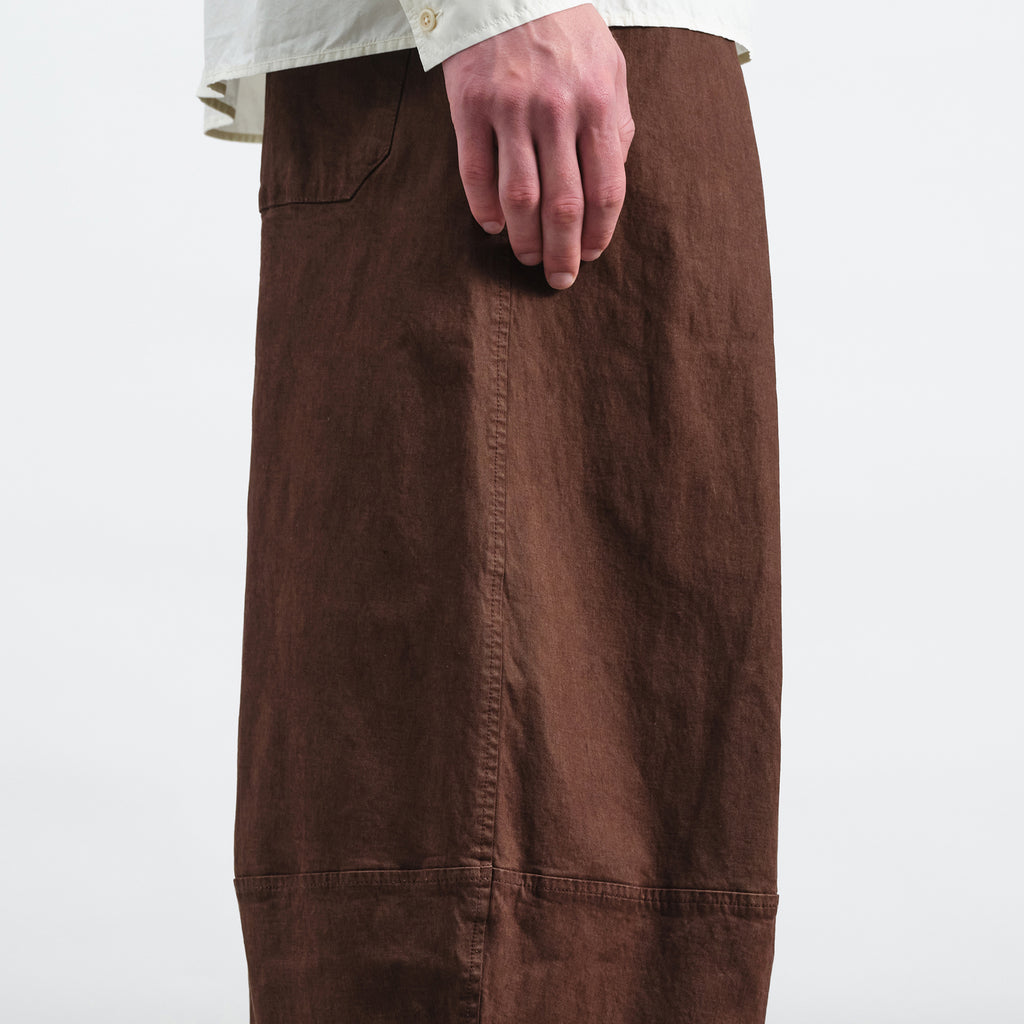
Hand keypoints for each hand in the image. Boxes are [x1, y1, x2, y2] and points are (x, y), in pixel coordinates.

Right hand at [441, 4, 634, 289]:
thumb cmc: (565, 28)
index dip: (598, 233)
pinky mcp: (470, 105)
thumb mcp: (609, 67)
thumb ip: (616, 124)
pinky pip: (476, 173)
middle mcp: (556, 110)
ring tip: (527, 257)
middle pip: (563, 205)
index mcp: (598, 103)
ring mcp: (510, 109)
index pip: (605, 189)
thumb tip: (611, 179)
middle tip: (559, 279)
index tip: (589, 256)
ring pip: (519, 198)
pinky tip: (492, 226)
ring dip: (524, 239)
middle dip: (562, 253)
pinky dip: (484, 209)